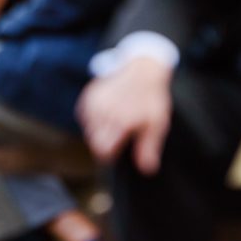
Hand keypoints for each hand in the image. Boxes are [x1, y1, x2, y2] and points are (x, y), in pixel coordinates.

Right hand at [77, 57, 173, 174]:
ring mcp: (93, 104)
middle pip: (93, 141)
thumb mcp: (156, 124)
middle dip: (103, 144)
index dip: (108, 155)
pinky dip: (93, 120)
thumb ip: (148, 148)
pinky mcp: (88, 97)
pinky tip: (107, 114)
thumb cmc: (151, 99)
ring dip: (98, 131)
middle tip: (118, 137)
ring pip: (88, 130)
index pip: (102, 150)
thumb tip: (146, 170)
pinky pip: (84, 117)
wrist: (141, 70)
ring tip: (115, 123)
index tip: (116, 153)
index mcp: (119, 122)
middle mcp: (103, 113)